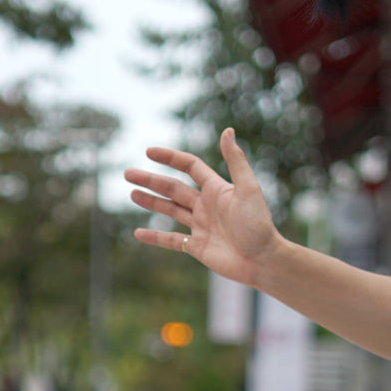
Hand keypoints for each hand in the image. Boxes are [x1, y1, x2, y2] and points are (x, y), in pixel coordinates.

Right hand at [124, 128, 280, 287]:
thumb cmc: (259, 225)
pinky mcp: (198, 247)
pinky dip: (155, 237)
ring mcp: (201, 227)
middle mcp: (207, 206)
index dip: (170, 158)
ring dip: (150, 202)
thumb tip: (227, 130)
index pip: (190, 167)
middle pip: (174, 188)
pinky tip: (138, 233)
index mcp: (217, 189)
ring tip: (131, 194)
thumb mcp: (249, 189)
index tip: (149, 151)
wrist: (263, 260)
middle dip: (151, 180)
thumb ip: (236, 160)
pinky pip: (172, 241)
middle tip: (128, 173)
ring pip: (170, 211)